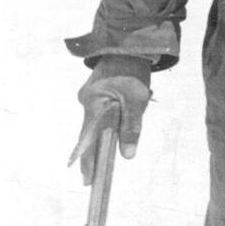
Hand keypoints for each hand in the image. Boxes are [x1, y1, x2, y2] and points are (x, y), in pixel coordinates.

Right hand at [69, 56, 152, 184]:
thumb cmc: (133, 71)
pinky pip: (101, 113)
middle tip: (92, 180)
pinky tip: (115, 130)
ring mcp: (91, 97)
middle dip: (93, 155)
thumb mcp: (137, 100)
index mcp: (93, 104)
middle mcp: (87, 102)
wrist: (130, 44)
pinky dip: (107, 124)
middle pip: (90, 134)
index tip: (88, 181)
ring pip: (97, 123)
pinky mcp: (97, 93)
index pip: (88, 140)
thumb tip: (127, 155)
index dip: (88, 161)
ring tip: (104, 160)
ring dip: (103, 138)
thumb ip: (131, 127)